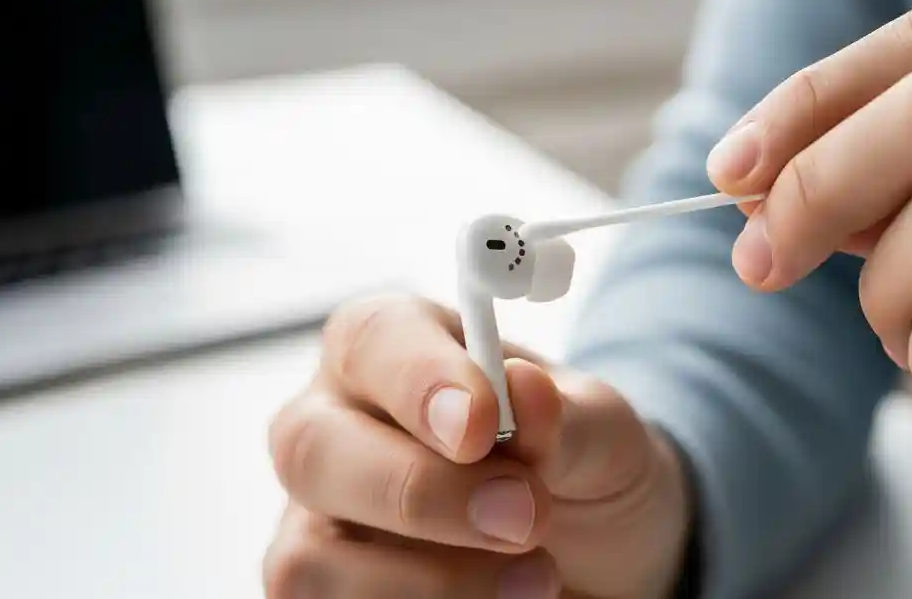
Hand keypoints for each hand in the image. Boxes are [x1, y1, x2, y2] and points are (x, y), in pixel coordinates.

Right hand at [261, 295, 689, 597]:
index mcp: (394, 346)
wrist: (597, 558)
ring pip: (310, 555)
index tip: (479, 426)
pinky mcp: (322, 590)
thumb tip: (523, 389)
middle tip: (523, 517)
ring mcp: (317, 516)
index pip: (373, 339)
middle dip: (420, 491)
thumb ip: (564, 416)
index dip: (418, 380)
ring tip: (537, 577)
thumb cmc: (579, 467)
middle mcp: (334, 422)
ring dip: (431, 579)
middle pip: (312, 448)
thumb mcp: (601, 433)